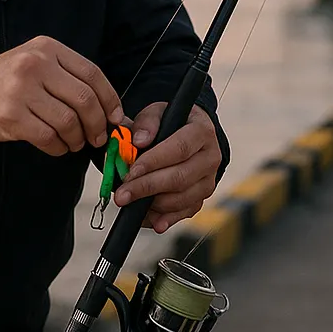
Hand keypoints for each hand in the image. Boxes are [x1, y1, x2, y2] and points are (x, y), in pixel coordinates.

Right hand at [0, 36, 123, 156]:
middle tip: (98, 137)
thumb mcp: (36, 64)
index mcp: (46, 48)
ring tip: (74, 143)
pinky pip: (49, 137)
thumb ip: (68, 79)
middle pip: (84, 99)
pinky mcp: (10, 115)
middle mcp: (35, 64)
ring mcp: (21, 89)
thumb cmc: (4, 82)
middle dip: (98, 124)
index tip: (115, 118)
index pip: (92, 73)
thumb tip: (111, 111)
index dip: (110, 99)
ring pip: (69, 121)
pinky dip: (59, 147)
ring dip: (78, 139)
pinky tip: (57, 147)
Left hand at [113, 102, 220, 232]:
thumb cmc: (169, 123)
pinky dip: (163, 218)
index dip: (153, 162)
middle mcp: (211, 157)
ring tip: (129, 201)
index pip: (179, 148)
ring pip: (182, 199)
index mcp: (202, 131)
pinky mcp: (202, 198)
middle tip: (122, 194)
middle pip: (180, 177)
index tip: (131, 171)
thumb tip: (139, 141)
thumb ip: (146, 123)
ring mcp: (209, 181)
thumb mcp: (157, 113)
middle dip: (147, 187)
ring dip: (153, 204)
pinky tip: (146, 218)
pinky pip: (183, 212)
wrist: (187, 134)